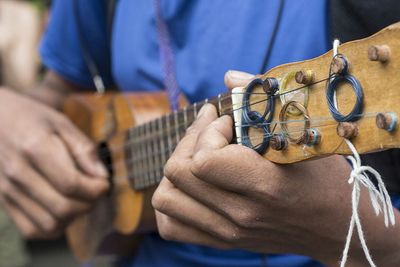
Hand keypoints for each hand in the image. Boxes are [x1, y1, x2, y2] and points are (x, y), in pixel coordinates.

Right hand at [0, 89, 108, 237]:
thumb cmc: (31, 118)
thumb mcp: (61, 122)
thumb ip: (83, 149)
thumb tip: (101, 175)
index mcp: (35, 148)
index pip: (71, 183)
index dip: (95, 189)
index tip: (104, 183)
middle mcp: (18, 173)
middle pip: (62, 207)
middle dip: (88, 204)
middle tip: (94, 192)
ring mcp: (7, 190)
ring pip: (48, 224)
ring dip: (72, 218)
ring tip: (79, 200)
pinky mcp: (3, 201)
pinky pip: (31, 229)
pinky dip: (53, 227)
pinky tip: (62, 211)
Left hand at [152, 71, 399, 265]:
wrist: (337, 228)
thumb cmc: (326, 179)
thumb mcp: (304, 136)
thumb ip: (265, 101)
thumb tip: (228, 77)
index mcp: (264, 187)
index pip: (203, 160)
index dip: (208, 132)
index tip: (229, 121)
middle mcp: (240, 215)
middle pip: (178, 173)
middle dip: (190, 140)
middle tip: (212, 128)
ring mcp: (228, 232)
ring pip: (165, 198)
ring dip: (177, 169)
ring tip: (200, 154)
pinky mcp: (221, 242)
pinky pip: (171, 224)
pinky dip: (174, 200)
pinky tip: (194, 184)